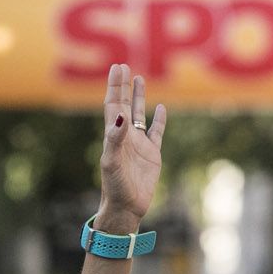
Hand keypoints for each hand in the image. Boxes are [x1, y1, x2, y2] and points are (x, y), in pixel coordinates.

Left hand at [97, 64, 165, 230]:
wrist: (126, 207)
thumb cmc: (115, 186)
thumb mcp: (112, 162)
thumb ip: (115, 137)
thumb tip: (121, 114)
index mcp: (113, 135)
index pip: (113, 105)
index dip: (114, 87)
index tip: (116, 67)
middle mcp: (125, 136)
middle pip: (124, 105)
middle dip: (123, 86)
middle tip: (123, 66)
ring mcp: (139, 144)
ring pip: (139, 115)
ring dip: (138, 97)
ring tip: (138, 79)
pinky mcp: (152, 154)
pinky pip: (156, 132)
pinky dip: (158, 119)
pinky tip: (160, 108)